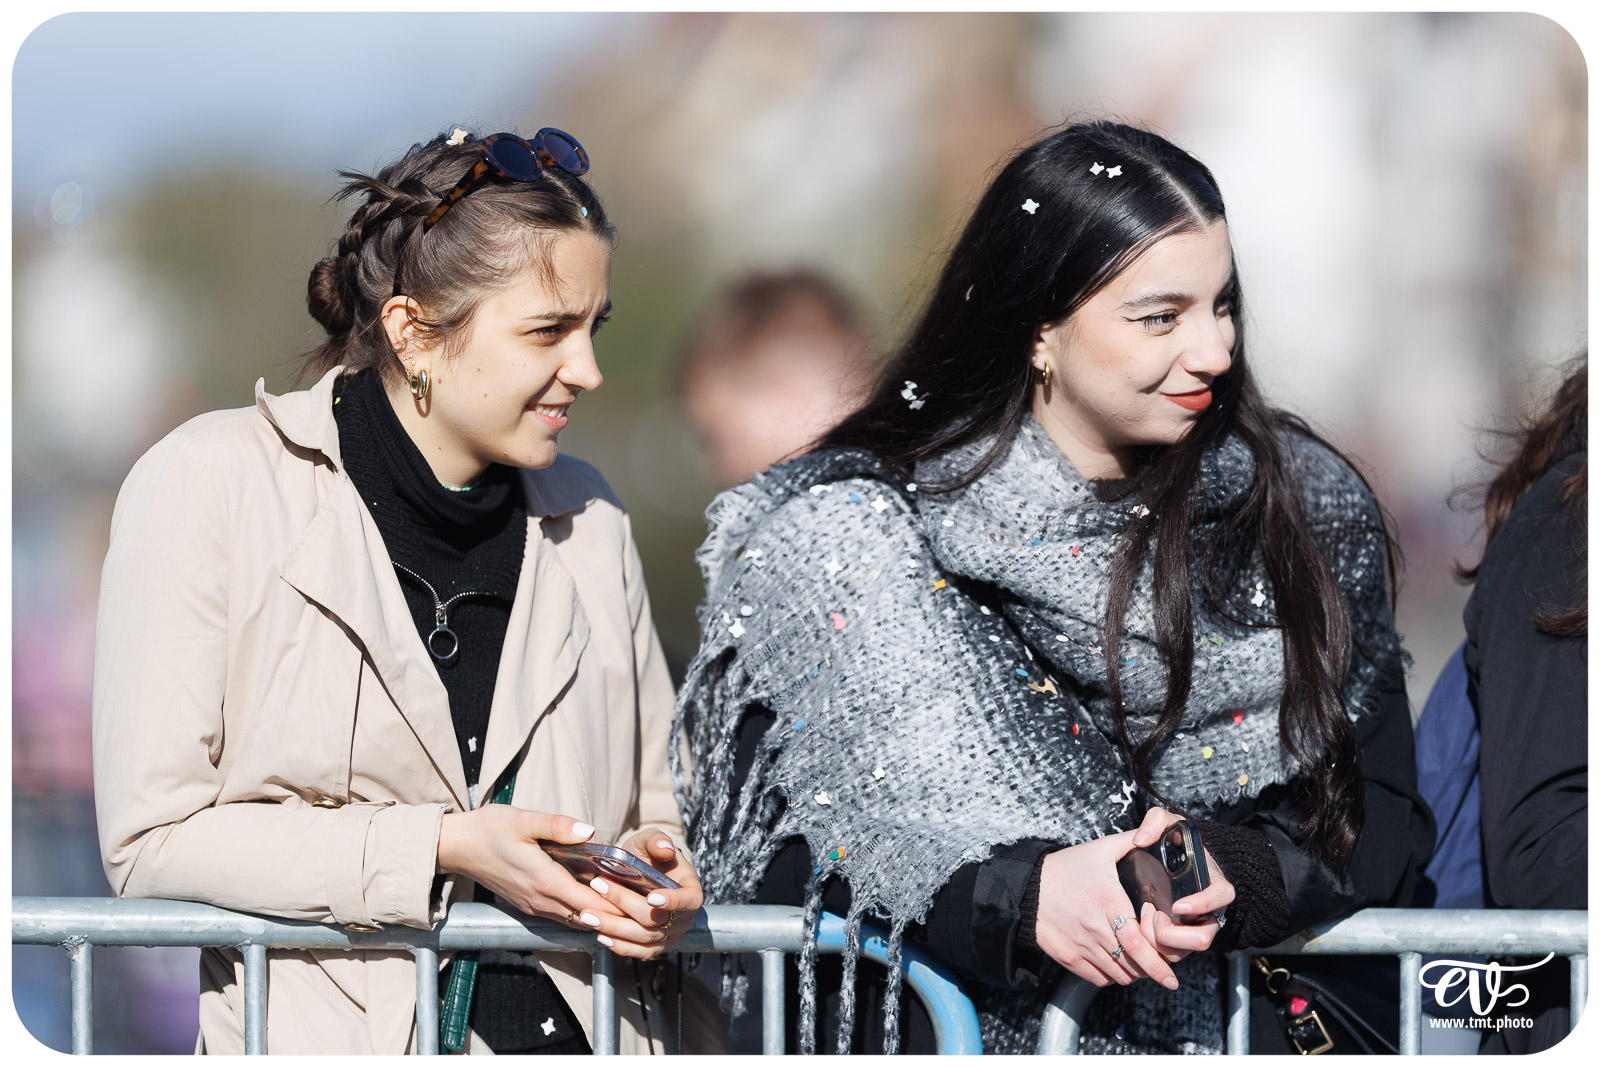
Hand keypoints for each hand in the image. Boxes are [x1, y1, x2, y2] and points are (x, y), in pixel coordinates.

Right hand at [435, 807, 646, 944]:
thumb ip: (559, 826)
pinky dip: (583, 911)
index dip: (619, 905)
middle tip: (647, 907)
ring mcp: (534, 906)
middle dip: (617, 915)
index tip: (644, 902)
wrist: (457, 846)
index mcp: (544, 881)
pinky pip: (563, 914)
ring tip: (631, 906)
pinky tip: (599, 900)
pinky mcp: (529, 904)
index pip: (591, 903)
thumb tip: (590, 831)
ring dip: (601, 915)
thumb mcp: (525, 820)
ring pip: (576, 919)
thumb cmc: (490, 829)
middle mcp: (540, 900)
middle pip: (588, 916)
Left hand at [584, 830, 703, 957]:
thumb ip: (656, 840)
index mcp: (689, 888)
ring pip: (645, 938)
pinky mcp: (655, 946)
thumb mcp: (649, 841)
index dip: (675, 901)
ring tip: (589, 915)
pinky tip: (600, 935)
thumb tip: (665, 848)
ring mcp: (671, 934)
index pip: (691, 899)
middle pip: (658, 919)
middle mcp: (684, 916)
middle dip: (626, 904)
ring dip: (615, 927)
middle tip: (598, 887)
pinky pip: (640, 952)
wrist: (638, 874)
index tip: (651, 897)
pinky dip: (620, 945)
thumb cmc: (647, 856)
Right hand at [1034, 830, 1180, 989]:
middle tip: (1166, 975)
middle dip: (1154, 971)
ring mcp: (1081, 945)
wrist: (1026, 887)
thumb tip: (1154, 834)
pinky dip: (1113, 976)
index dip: (1159, 960)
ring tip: (1142, 966)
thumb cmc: (1065, 868)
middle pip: (1133, 963)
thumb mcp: (1099, 849)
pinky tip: (1118, 965)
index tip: (1172, 972)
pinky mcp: (1068, 958)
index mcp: (1108, 901)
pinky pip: (1099, 978)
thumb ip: (1130, 841)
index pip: (1138, 941)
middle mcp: (1095, 927)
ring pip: (1118, 974)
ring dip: (1135, 974)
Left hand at [1126, 807, 1236, 964]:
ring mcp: (1196, 928)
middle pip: (1203, 937)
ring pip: (1186, 951)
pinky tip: (1141, 931)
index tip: (1178, 905)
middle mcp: (1210, 911)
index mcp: (1214, 884)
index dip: (1203, 904)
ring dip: (1163, 944)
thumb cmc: (1178, 846)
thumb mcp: (1171, 825)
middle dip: (1176, 935)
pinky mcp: (1181, 940)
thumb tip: (1141, 838)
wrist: (1182, 865)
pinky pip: (1172, 954)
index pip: (1222, 897)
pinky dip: (1155, 950)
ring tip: (1146, 922)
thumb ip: (1157, 821)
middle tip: (1154, 918)